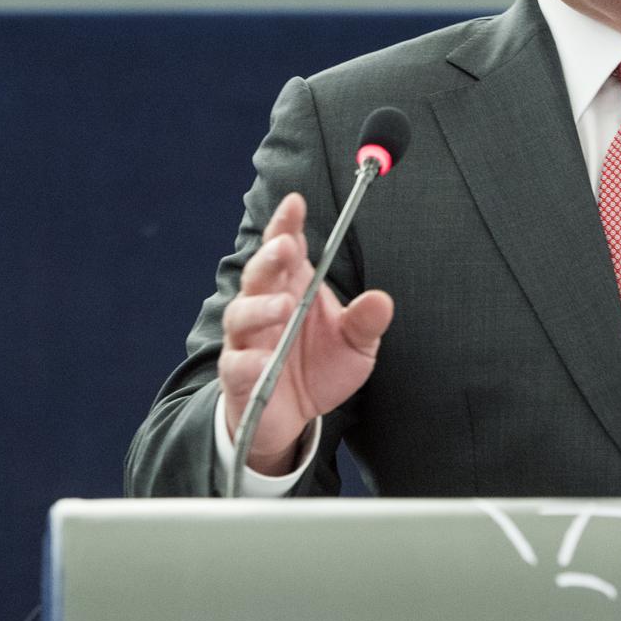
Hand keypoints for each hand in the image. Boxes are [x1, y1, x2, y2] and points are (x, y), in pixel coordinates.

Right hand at [219, 192, 394, 475]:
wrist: (292, 417)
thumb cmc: (319, 367)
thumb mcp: (354, 345)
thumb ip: (365, 323)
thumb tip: (382, 300)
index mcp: (292, 286)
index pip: (284, 245)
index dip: (286, 223)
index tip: (296, 203)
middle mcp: (264, 305)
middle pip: (259, 272)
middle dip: (270, 257)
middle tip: (285, 247)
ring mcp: (247, 339)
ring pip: (241, 314)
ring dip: (259, 307)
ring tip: (282, 307)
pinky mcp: (239, 376)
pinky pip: (237, 365)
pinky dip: (248, 362)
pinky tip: (263, 362)